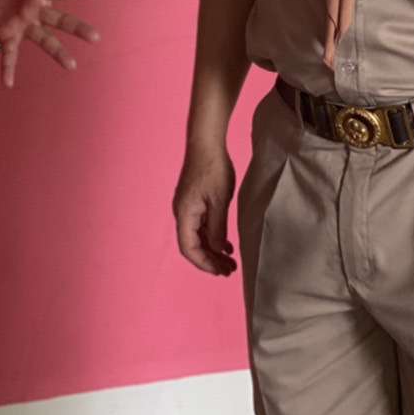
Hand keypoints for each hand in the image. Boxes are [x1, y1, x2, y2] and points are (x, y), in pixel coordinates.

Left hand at [0, 0, 102, 87]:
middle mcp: (38, 12)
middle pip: (61, 20)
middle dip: (77, 28)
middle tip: (96, 37)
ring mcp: (27, 27)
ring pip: (46, 40)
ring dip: (58, 53)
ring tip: (72, 66)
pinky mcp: (11, 38)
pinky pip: (10, 55)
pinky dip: (8, 69)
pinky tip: (8, 84)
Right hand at [173, 145, 237, 276]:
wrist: (206, 143)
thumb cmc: (213, 168)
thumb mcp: (219, 201)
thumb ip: (217, 228)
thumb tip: (216, 249)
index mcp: (184, 214)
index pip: (189, 248)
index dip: (204, 263)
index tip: (221, 271)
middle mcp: (182, 213)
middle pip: (193, 245)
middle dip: (210, 260)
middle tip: (230, 270)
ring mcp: (188, 207)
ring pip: (198, 237)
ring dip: (213, 250)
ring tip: (231, 261)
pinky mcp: (194, 201)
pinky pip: (201, 226)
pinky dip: (213, 237)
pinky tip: (227, 244)